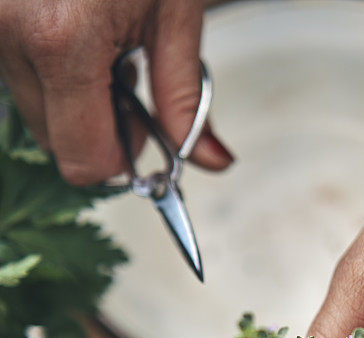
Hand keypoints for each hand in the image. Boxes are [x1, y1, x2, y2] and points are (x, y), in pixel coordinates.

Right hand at [0, 0, 232, 183]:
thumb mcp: (174, 8)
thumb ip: (188, 96)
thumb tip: (209, 160)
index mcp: (61, 39)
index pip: (83, 160)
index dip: (121, 161)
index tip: (143, 140)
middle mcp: (8, 33)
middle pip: (54, 141)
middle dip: (96, 127)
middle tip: (126, 80)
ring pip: (32, 107)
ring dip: (71, 96)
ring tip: (99, 39)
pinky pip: (16, 69)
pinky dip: (49, 65)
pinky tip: (72, 26)